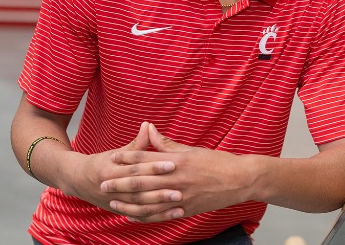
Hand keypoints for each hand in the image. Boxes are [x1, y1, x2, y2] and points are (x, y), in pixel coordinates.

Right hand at [59, 122, 180, 216]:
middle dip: (159, 190)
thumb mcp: (115, 152)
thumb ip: (135, 143)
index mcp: (110, 170)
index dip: (153, 166)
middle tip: (180, 188)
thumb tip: (148, 125)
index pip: (135, 168)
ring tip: (178, 202)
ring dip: (160, 205)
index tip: (172, 164)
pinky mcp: (119, 211)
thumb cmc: (100, 163)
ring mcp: (114, 201)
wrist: (77, 181)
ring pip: (139, 205)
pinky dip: (155, 216)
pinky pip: (139, 215)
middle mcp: (111, 188)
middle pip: (138, 189)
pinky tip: (171, 214)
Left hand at [101, 124, 257, 222]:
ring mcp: (181, 197)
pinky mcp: (186, 210)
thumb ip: (166, 143)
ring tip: (113, 202)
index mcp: (177, 161)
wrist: (241, 180)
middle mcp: (177, 180)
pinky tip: (133, 216)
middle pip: (142, 182)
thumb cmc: (217, 162)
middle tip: (104, 183)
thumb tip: (148, 128)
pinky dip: (145, 217)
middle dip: (121, 183)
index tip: (112, 158)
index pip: (146, 159)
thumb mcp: (191, 149)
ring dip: (129, 203)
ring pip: (149, 202)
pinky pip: (161, 215)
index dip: (127, 158)